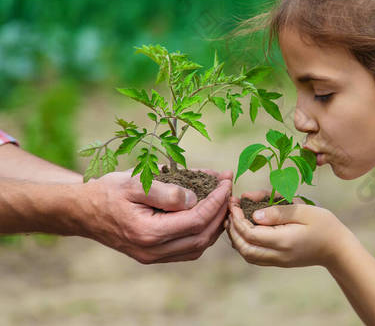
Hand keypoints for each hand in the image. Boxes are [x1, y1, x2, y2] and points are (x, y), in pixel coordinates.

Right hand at [79, 168, 232, 263]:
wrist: (82, 210)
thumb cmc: (108, 191)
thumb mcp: (136, 182)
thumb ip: (167, 191)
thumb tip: (196, 198)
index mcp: (149, 232)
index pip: (196, 220)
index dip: (216, 200)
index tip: (226, 181)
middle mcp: (153, 250)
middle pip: (202, 236)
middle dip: (221, 210)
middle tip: (228, 187)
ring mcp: (153, 256)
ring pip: (198, 246)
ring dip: (215, 223)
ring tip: (222, 198)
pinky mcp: (154, 255)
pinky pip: (188, 249)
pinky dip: (203, 232)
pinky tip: (208, 212)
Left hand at [225, 190, 349, 267]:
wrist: (338, 249)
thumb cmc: (325, 225)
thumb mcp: (304, 211)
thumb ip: (279, 212)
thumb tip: (254, 214)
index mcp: (283, 241)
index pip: (250, 233)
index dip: (237, 217)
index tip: (234, 201)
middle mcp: (278, 254)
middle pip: (244, 247)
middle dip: (232, 228)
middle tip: (230, 209)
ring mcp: (278, 261)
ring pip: (247, 255)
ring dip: (236, 238)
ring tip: (233, 218)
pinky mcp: (279, 262)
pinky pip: (255, 257)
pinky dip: (245, 244)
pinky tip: (244, 230)